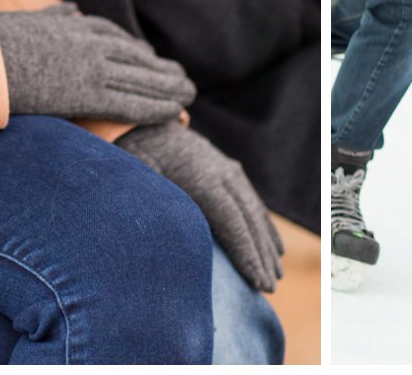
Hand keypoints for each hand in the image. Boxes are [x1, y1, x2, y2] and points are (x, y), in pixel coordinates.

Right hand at [0, 5, 195, 122]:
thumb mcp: (26, 20)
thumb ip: (52, 16)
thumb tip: (69, 8)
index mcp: (74, 26)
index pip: (114, 36)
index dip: (135, 50)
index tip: (150, 57)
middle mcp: (90, 43)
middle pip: (135, 57)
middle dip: (160, 69)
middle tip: (183, 77)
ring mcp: (92, 68)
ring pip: (141, 79)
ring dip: (169, 88)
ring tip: (190, 93)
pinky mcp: (90, 94)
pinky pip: (132, 103)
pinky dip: (157, 107)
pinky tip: (176, 112)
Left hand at [115, 120, 283, 292]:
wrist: (146, 123)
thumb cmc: (135, 156)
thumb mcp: (136, 178)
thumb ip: (150, 203)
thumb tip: (156, 239)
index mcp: (201, 178)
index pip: (232, 222)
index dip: (247, 253)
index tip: (257, 282)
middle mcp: (221, 172)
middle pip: (249, 219)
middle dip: (261, 255)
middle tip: (270, 288)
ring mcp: (228, 168)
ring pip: (254, 210)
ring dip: (267, 243)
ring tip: (275, 274)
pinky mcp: (228, 169)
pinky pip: (252, 201)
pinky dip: (264, 225)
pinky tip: (275, 247)